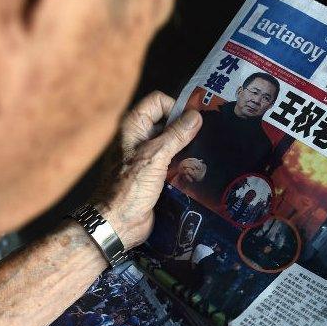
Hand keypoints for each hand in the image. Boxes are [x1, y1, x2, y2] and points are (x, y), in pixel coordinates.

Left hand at [100, 91, 201, 247]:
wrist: (117, 224)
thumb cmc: (130, 187)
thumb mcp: (155, 156)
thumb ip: (176, 135)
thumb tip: (196, 116)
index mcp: (134, 126)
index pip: (159, 102)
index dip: (176, 107)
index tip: (193, 122)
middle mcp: (140, 138)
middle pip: (168, 122)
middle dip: (187, 128)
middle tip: (209, 136)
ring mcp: (147, 158)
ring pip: (173, 144)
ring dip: (188, 148)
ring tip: (207, 154)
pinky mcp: (155, 176)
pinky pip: (173, 163)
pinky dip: (185, 165)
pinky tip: (200, 170)